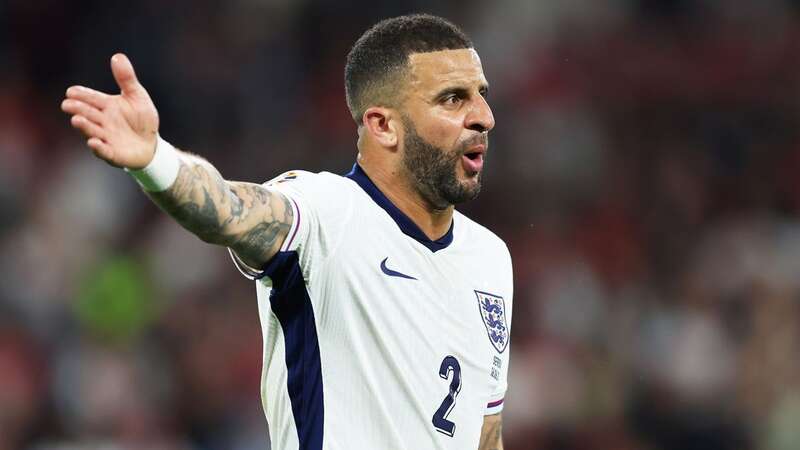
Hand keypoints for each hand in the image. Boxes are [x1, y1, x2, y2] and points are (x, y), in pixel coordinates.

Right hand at [61, 53, 158, 168]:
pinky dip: (98, 148)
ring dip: (84, 126)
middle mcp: (102, 121)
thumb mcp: (137, 96)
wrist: (152, 144)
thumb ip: (126, 78)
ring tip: (76, 120)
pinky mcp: (113, 154)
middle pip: (87, 114)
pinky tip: (94, 142)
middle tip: (67, 104)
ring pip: (92, 131)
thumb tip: (118, 56)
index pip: (91, 98)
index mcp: (106, 106)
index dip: (81, 95)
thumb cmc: (142, 118)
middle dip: (77, 109)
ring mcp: (106, 137)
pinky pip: (104, 151)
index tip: (71, 91)